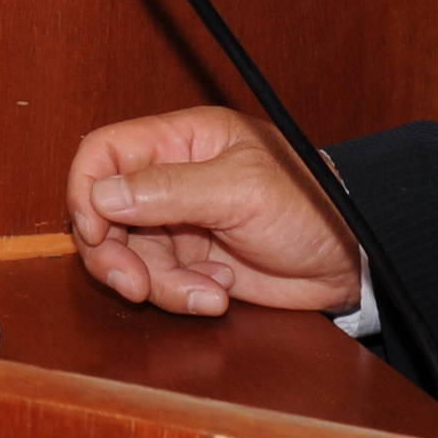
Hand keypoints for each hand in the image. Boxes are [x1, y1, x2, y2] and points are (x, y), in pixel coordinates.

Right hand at [64, 107, 361, 319]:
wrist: (350, 260)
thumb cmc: (310, 205)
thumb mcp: (241, 190)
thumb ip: (169, 190)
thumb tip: (103, 195)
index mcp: (181, 141)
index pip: (104, 152)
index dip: (87, 191)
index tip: (96, 230)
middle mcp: (171, 179)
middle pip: (105, 212)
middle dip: (114, 254)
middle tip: (136, 285)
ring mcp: (179, 223)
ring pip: (129, 256)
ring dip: (159, 284)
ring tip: (206, 292)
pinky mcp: (192, 262)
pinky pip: (160, 283)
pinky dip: (181, 296)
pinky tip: (219, 294)